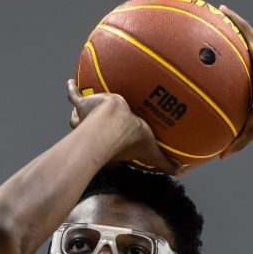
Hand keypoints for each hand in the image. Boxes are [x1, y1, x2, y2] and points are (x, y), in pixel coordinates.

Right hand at [66, 79, 183, 175]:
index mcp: (109, 147)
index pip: (107, 151)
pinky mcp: (83, 105)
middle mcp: (94, 134)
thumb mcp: (151, 151)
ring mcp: (86, 120)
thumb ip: (164, 162)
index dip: (109, 153)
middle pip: (89, 132)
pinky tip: (71, 82)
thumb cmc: (130, 139)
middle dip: (90, 131)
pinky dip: (72, 89)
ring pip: (78, 118)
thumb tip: (182, 171)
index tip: (113, 153)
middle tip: (95, 125)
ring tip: (83, 105)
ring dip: (80, 114)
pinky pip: (74, 96)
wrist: (114, 123)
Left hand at [217, 7, 252, 157]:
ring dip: (231, 21)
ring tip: (215, 11)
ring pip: (243, 32)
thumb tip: (221, 158)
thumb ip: (237, 139)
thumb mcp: (251, 126)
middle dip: (231, 34)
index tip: (222, 54)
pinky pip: (244, 29)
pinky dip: (234, 20)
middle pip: (243, 44)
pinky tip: (222, 10)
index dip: (234, 58)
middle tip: (214, 26)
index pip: (244, 65)